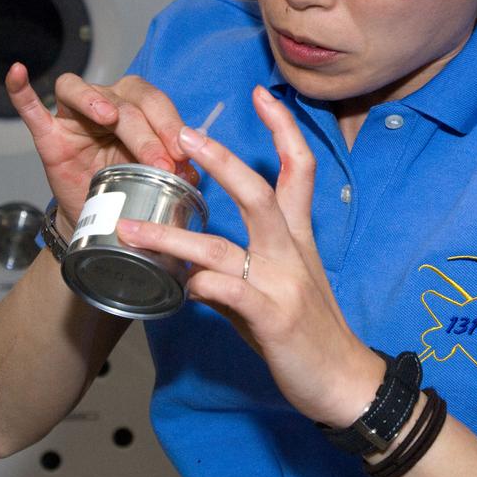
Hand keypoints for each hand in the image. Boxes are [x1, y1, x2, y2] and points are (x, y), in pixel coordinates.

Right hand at [5, 64, 195, 221]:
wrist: (100, 217)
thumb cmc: (130, 186)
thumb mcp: (157, 175)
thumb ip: (174, 167)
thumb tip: (194, 171)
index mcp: (137, 104)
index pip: (155, 102)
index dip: (170, 124)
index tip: (184, 154)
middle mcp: (106, 101)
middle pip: (125, 102)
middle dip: (146, 133)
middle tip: (161, 164)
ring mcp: (74, 116)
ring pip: (81, 92)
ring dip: (95, 101)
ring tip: (109, 116)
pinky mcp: (50, 135)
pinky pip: (31, 109)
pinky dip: (23, 91)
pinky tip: (19, 71)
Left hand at [115, 85, 383, 427]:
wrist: (345, 382)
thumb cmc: (309, 332)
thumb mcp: (278, 288)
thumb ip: (235, 270)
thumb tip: (193, 269)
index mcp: (296, 236)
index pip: (298, 169)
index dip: (283, 128)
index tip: (260, 94)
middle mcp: (290, 251)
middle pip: (258, 192)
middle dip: (222, 159)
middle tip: (182, 134)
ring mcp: (282, 282)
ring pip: (224, 246)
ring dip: (172, 238)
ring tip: (132, 231)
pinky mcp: (273, 318)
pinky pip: (230, 293)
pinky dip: (201, 286)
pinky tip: (182, 289)